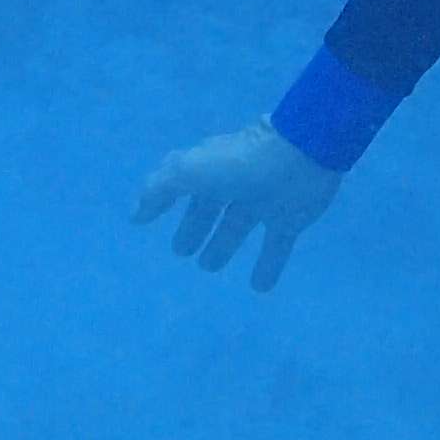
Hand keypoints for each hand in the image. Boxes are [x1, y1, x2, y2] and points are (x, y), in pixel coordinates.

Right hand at [133, 124, 342, 292]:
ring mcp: (264, 200)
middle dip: (195, 227)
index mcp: (210, 168)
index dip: (164, 201)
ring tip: (209, 267)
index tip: (146, 220)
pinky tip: (260, 287)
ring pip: (238, 227)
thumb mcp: (190, 171)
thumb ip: (160, 190)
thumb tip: (136, 215)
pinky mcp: (290, 218)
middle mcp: (235, 183)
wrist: (303, 153)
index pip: (183, 185)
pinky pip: (276, 245)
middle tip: (182, 252)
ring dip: (223, 246)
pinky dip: (268, 266)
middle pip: (209, 208)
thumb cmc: (241, 163)